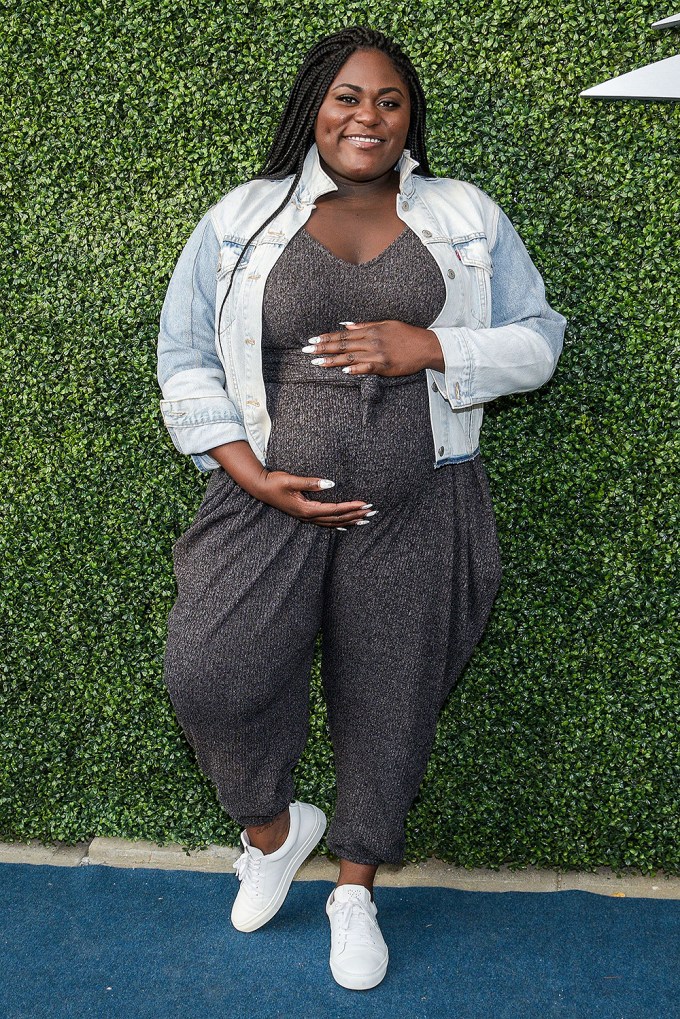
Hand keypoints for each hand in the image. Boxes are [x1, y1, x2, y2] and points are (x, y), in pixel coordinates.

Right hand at [206, 441, 374, 528]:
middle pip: (337, 519)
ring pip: (333, 523)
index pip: (334, 510)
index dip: (350, 507)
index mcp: (306, 509)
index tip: (364, 504)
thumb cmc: (275, 482)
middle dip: (355, 515)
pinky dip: (338, 525)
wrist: (260, 488)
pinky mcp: (305, 515)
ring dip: (350, 521)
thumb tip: (331, 483)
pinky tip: (347, 526)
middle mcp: (308, 516)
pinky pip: (326, 523)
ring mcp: (307, 518)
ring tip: (365, 519)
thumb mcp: (291, 480)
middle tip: (372, 511)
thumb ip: (310, 482)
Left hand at [301, 320, 444, 376]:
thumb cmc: (407, 334)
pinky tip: (343, 372)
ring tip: (317, 363)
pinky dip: (355, 370)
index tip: (313, 340)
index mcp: (370, 330)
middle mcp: (372, 341)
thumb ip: (364, 325)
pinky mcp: (385, 366)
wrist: (426, 346)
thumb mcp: (385, 324)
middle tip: (307, 351)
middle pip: (343, 345)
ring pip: (350, 357)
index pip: (343, 334)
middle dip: (323, 348)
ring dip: (332, 360)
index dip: (327, 337)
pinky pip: (367, 368)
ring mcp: (378, 354)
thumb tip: (345, 325)